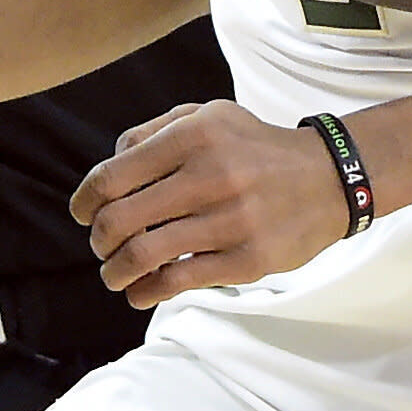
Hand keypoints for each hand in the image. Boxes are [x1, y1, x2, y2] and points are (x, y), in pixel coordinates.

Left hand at [72, 101, 349, 307]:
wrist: (330, 178)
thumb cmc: (255, 147)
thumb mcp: (208, 116)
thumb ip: (154, 132)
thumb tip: (110, 165)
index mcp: (194, 136)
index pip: (113, 175)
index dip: (86, 200)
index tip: (81, 213)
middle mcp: (211, 175)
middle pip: (121, 218)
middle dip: (98, 238)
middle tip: (100, 244)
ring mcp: (231, 220)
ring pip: (145, 254)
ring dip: (115, 270)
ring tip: (112, 274)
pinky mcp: (248, 259)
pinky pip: (180, 281)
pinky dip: (147, 292)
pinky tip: (138, 293)